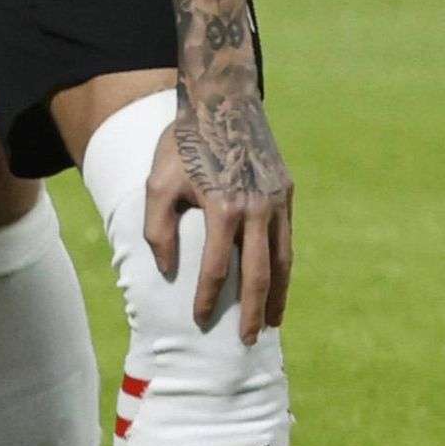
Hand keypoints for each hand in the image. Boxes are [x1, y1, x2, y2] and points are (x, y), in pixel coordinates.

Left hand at [147, 84, 293, 338]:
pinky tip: (277, 284)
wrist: (221, 104)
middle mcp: (257, 209)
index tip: (200, 320)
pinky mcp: (287, 194)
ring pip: (282, 261)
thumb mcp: (157, 182)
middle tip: (249, 341)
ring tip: (272, 322)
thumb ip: (158, 229)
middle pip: (259, 275)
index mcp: (224, 208)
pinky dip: (283, 267)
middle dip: (254, 311)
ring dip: (278, 295)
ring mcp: (278, 202)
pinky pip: (286, 241)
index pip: (217, 268)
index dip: (208, 298)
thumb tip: (168, 271)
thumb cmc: (181, 145)